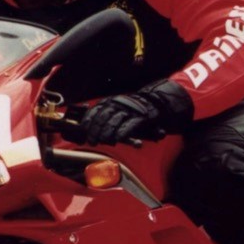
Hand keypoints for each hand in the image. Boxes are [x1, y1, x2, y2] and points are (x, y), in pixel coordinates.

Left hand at [75, 80, 193, 146]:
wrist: (161, 102)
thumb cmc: (138, 110)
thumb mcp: (121, 110)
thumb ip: (108, 117)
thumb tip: (91, 128)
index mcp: (113, 101)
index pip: (96, 109)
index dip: (89, 120)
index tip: (83, 130)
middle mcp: (120, 103)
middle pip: (103, 116)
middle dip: (96, 130)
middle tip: (92, 140)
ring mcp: (131, 109)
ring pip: (115, 121)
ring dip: (106, 133)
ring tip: (102, 141)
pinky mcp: (142, 116)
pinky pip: (130, 125)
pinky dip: (122, 133)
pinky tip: (117, 139)